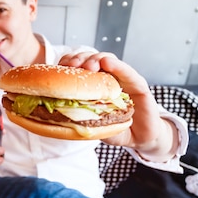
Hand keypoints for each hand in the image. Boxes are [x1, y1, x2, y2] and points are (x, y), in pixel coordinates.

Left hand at [59, 52, 177, 160]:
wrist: (140, 139)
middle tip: (72, 65)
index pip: (79, 67)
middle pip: (91, 59)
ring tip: (89, 65)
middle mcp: (108, 78)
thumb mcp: (94, 125)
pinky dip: (118, 66)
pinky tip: (108, 63)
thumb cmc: (115, 130)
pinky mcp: (139, 85)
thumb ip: (80, 119)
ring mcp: (123, 79)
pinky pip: (127, 72)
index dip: (69, 63)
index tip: (59, 66)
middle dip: (80, 59)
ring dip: (96, 59)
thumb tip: (58, 117)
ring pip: (108, 60)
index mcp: (94, 85)